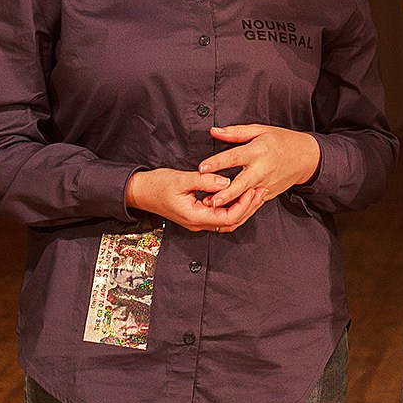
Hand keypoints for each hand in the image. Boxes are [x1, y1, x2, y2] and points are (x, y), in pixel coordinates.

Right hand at [125, 168, 253, 233]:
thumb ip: (205, 181)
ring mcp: (199, 221)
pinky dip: (234, 207)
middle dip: (249, 207)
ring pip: (228, 221)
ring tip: (256, 192)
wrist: (140, 192)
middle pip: (232, 222)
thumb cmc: (157, 185)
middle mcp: (199, 223)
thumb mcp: (181, 180)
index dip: (243, 205)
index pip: (227, 217)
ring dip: (243, 208)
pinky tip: (240, 194)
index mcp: (195, 216)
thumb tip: (227, 181)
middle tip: (262, 190)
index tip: (253, 189)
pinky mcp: (198, 215)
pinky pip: (221, 216)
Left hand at [196, 125, 321, 229]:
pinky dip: (240, 206)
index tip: (202, 168)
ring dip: (229, 203)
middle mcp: (262, 169)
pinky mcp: (268, 194)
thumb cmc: (281, 141)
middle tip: (209, 201)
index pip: (234, 157)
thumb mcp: (259, 130)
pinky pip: (252, 202)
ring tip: (212, 208)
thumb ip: (235, 132)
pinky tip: (225, 211)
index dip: (218, 162)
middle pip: (241, 183)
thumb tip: (214, 130)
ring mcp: (266, 184)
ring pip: (246, 197)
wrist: (304, 157)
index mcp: (258, 150)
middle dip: (224, 193)